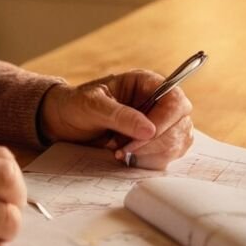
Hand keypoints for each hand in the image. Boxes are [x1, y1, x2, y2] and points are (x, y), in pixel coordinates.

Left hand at [39, 70, 192, 169]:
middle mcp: (158, 102)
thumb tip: (149, 130)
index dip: (165, 120)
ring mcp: (159, 123)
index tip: (145, 136)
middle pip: (180, 125)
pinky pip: (167, 156)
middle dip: (155, 142)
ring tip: (121, 152)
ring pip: (177, 143)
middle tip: (124, 149)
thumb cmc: (76, 104)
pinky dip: (149, 161)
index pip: (175, 100)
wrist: (64, 121)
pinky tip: (127, 158)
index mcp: (146, 83)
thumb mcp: (92, 105)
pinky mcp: (155, 142)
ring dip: (151, 154)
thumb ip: (120, 115)